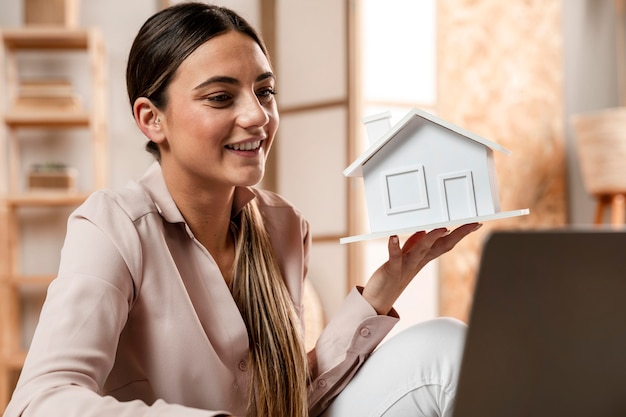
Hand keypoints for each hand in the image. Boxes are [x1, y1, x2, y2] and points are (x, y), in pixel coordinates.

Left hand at [362, 223, 481, 314]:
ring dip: (431, 239)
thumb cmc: (391, 278)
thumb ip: (413, 244)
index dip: (460, 234)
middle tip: (472, 224)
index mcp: (423, 258)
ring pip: (421, 250)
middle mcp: (418, 261)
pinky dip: (394, 246)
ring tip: (441, 229)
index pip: (445, 243)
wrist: (378, 300)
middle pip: (441, 246)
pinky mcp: (392, 269)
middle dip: (457, 235)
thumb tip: (423, 230)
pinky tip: (393, 237)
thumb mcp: (405, 257)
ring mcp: (406, 266)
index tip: (475, 224)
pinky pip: (395, 257)